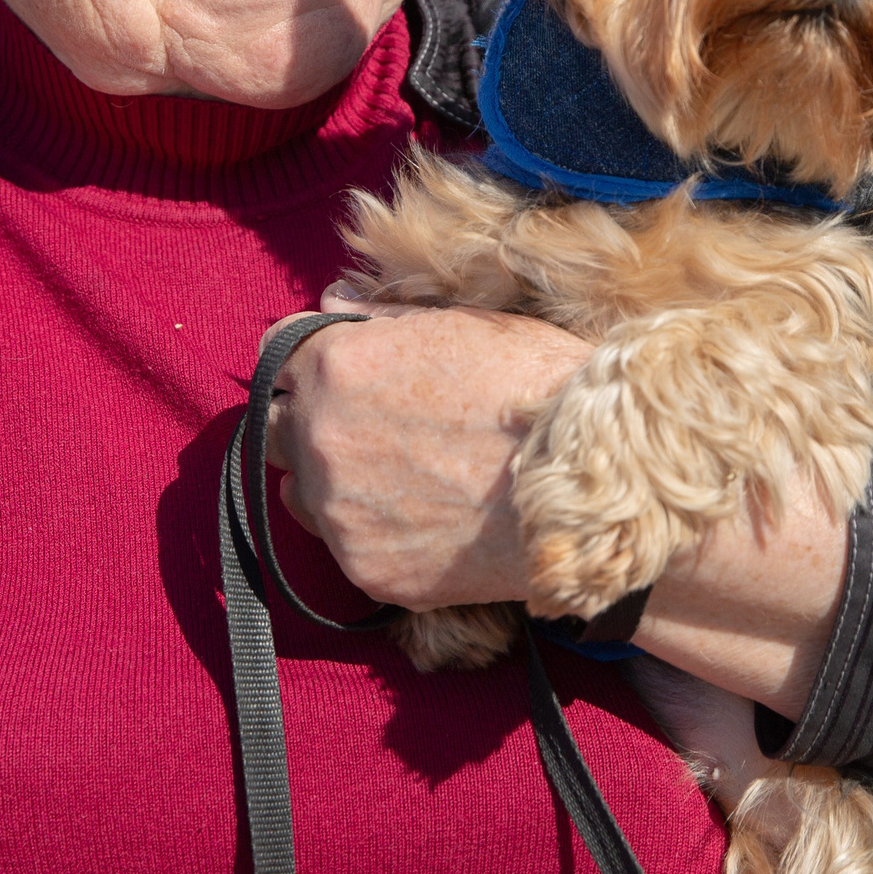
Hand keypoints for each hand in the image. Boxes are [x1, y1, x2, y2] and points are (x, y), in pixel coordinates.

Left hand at [265, 292, 589, 610]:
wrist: (597, 482)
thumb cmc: (540, 386)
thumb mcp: (465, 325)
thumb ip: (380, 319)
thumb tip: (331, 303)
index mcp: (335, 363)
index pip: (280, 352)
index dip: (313, 358)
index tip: (341, 371)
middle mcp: (319, 437)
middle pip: (275, 427)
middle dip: (310, 420)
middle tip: (370, 427)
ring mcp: (339, 511)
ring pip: (301, 491)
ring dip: (331, 481)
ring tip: (400, 477)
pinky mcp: (367, 570)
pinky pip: (346, 545)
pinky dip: (372, 532)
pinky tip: (426, 518)